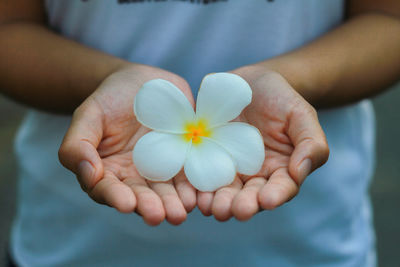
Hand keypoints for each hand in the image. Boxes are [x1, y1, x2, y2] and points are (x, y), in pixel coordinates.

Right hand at [58, 64, 195, 224]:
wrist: (143, 82)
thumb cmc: (110, 98)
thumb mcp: (89, 115)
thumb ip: (78, 145)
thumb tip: (89, 175)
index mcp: (108, 171)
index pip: (108, 189)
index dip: (116, 197)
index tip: (126, 203)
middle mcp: (136, 176)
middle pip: (141, 196)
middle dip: (150, 206)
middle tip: (159, 216)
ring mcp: (163, 169)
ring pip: (168, 191)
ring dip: (175, 203)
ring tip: (181, 210)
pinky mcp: (184, 159)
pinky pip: (191, 174)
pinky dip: (196, 186)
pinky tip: (201, 194)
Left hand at [197, 65, 328, 220]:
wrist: (251, 83)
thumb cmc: (282, 99)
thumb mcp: (301, 115)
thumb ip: (311, 143)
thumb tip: (299, 173)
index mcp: (281, 170)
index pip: (282, 188)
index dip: (275, 196)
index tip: (267, 200)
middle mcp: (254, 176)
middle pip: (249, 197)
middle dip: (242, 205)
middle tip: (235, 210)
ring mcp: (229, 169)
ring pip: (224, 192)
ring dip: (218, 202)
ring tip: (211, 206)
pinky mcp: (207, 158)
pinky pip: (201, 174)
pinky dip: (196, 186)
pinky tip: (192, 193)